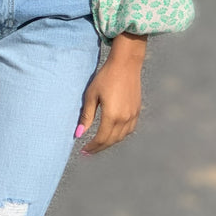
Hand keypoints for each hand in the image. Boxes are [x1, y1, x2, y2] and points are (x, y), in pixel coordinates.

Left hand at [75, 38, 145, 154]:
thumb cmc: (105, 77)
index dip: (92, 147)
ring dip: (109, 142)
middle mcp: (124, 118)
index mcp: (112, 116)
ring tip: (98, 143)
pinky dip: (120, 135)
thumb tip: (78, 133)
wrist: (126, 64)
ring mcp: (132, 115)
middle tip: (88, 151)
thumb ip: (86, 116)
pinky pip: (129, 129)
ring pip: (121, 137)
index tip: (83, 150)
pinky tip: (112, 133)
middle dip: (99, 147)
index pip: (101, 139)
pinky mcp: (137, 110)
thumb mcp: (91, 95)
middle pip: (111, 140)